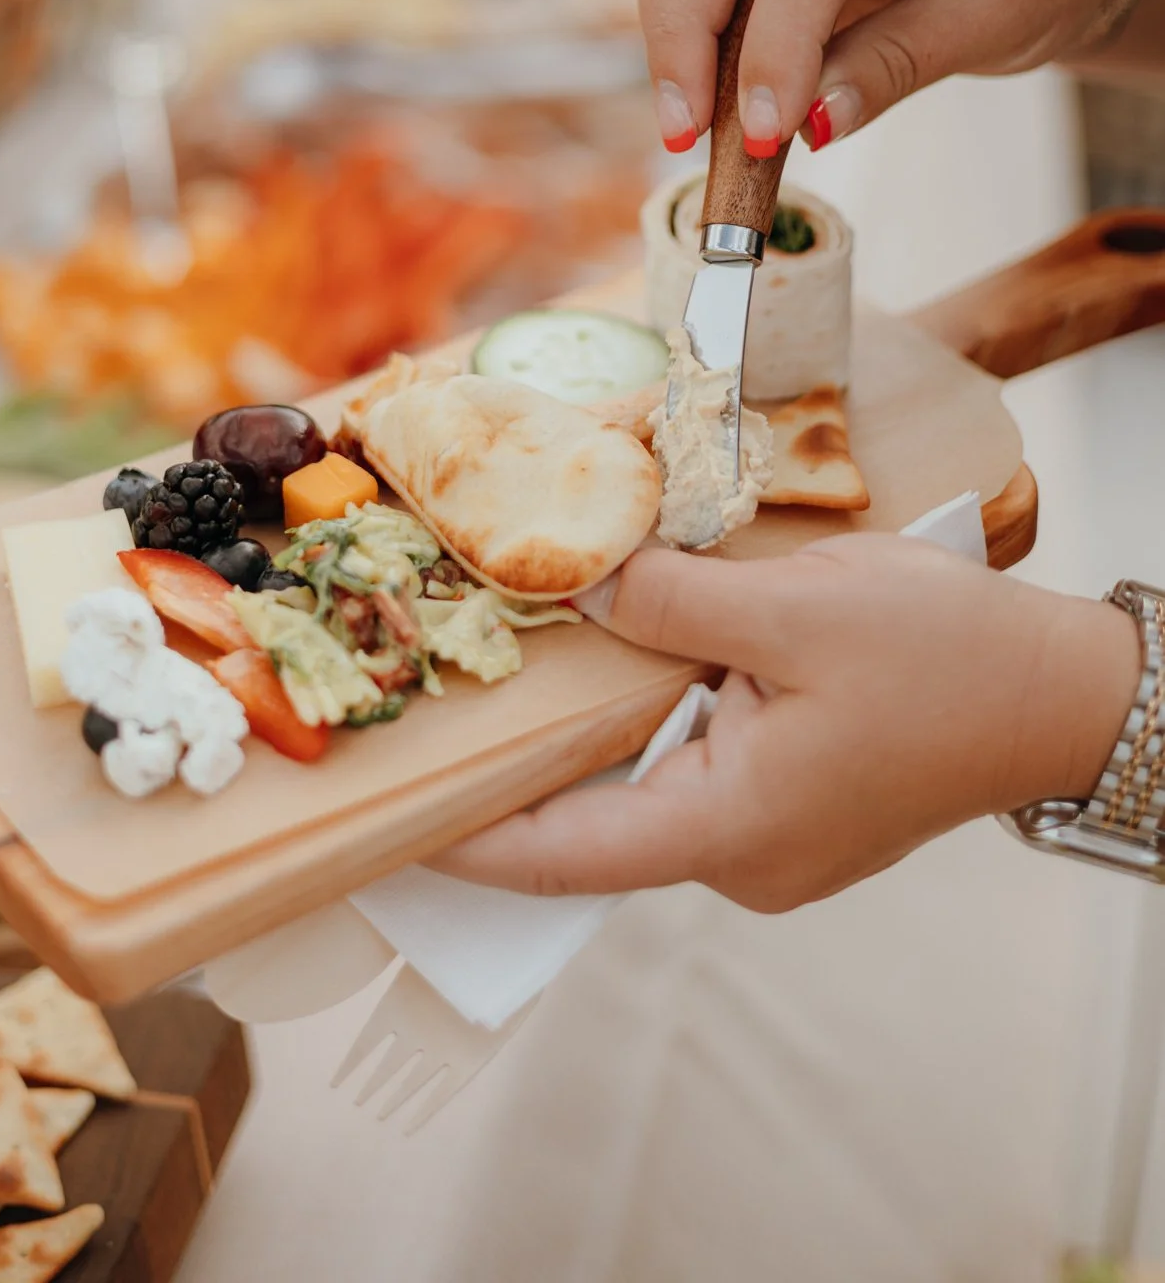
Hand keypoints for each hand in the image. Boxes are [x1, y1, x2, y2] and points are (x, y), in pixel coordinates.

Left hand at [437, 536, 1138, 910]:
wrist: (1061, 691)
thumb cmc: (943, 657)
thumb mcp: (793, 606)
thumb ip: (671, 601)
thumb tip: (584, 586)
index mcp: (730, 830)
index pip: (562, 856)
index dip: (465, 841)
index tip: (384, 820)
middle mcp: (741, 859)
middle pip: (596, 821)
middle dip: (518, 766)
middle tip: (435, 708)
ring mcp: (771, 843)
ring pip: (648, 788)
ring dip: (591, 731)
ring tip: (511, 667)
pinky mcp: (794, 810)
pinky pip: (697, 769)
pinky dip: (651, 720)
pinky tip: (623, 656)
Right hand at [641, 0, 1141, 155]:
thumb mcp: (996, 22)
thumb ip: (898, 63)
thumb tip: (812, 122)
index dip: (775, 45)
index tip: (763, 133)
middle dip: (681, 34)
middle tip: (685, 134)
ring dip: (669, 29)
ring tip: (687, 123)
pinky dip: (685, 21)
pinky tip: (705, 89)